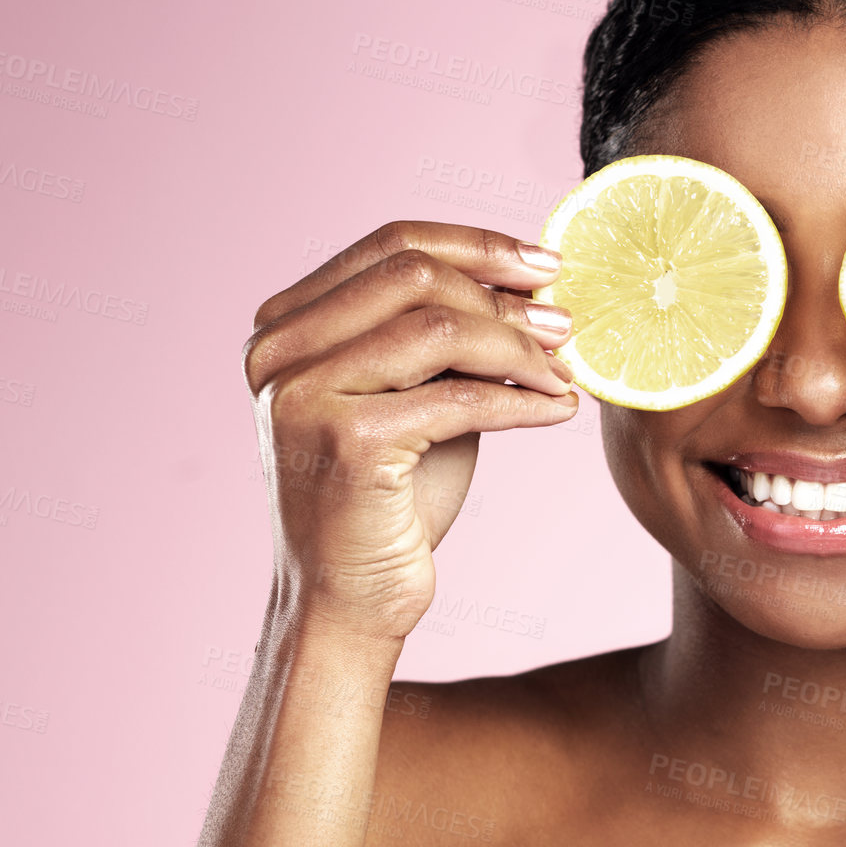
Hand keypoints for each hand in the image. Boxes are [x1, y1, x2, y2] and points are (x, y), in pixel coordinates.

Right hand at [242, 222, 579, 640]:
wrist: (349, 602)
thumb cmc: (390, 501)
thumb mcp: (416, 396)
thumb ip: (448, 336)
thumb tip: (533, 280)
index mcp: (285, 326)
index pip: (390, 244)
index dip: (478, 245)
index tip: (546, 263)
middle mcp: (278, 352)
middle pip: (414, 274)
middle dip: (504, 294)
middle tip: (565, 322)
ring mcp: (303, 395)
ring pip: (440, 327)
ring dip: (520, 346)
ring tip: (565, 371)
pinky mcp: (345, 443)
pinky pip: (460, 398)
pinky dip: (523, 399)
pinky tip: (560, 410)